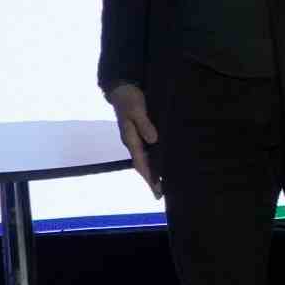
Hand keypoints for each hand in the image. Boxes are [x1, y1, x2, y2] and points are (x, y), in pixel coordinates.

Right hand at [105, 81, 160, 198]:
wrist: (121, 89)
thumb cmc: (129, 99)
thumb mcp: (137, 110)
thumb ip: (144, 124)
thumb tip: (153, 140)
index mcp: (130, 139)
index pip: (141, 163)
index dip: (149, 177)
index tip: (156, 190)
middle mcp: (132, 142)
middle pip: (142, 165)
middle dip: (150, 179)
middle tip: (160, 195)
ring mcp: (135, 138)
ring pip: (145, 159)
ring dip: (152, 171)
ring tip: (163, 184)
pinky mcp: (139, 133)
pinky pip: (147, 150)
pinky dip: (154, 159)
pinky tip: (162, 163)